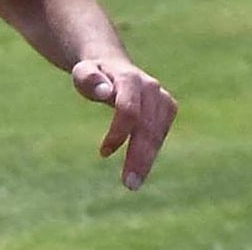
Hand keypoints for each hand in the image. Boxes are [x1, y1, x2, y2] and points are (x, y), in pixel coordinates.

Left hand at [71, 59, 177, 190]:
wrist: (112, 66)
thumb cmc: (93, 74)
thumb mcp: (83, 72)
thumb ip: (89, 79)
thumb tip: (104, 91)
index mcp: (130, 78)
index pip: (128, 110)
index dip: (118, 132)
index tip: (103, 152)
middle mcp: (151, 88)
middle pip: (147, 126)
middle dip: (139, 157)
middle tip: (129, 184)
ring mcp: (162, 98)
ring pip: (157, 134)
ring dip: (146, 159)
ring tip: (132, 183)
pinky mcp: (168, 108)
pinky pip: (160, 134)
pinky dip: (150, 151)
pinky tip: (138, 166)